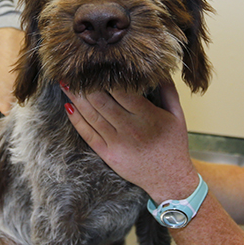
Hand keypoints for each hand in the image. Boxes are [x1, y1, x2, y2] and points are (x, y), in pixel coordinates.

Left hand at [62, 81, 197, 201]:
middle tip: (74, 70)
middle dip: (86, 85)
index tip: (97, 65)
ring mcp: (117, 143)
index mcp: (148, 116)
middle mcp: (130, 129)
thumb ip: (169, 91)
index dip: (107, 78)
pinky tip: (69, 107)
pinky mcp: (108, 155)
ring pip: (92, 116)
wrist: (169, 180)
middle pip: (102, 102)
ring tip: (65, 83)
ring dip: (77, 98)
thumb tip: (159, 69)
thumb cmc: (174, 145)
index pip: (122, 92)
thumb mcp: (178, 116)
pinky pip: (88, 135)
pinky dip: (77, 120)